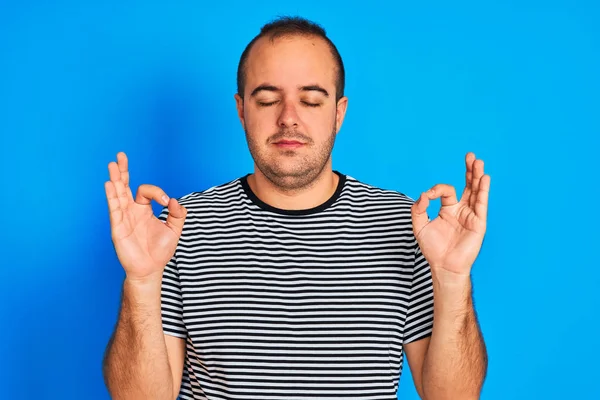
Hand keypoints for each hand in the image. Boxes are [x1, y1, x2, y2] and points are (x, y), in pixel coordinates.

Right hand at [104, 152, 186, 281]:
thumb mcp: (174, 229)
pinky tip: (110, 184)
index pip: (145, 191)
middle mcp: (131, 211)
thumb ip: (177, 214)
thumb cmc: (160, 251)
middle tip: (120, 155)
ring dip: (115, 179)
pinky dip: (112, 196)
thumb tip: (174, 200)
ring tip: (112, 164)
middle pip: (124, 186)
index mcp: (143, 209)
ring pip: (117, 194)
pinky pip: (114, 209)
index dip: (157, 192)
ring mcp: (123, 218)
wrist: (150, 269)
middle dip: (123, 171)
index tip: (166, 202)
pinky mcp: (118, 228)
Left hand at [411, 152, 489, 278]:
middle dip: (468, 171)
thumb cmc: (433, 249)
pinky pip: (481, 204)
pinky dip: (483, 191)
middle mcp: (461, 210)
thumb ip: (418, 209)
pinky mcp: (478, 223)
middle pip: (467, 186)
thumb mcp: (419, 226)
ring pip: (476, 192)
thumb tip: (423, 194)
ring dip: (477, 176)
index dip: (436, 190)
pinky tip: (484, 178)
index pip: (446, 191)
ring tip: (478, 162)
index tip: (427, 197)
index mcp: (448, 209)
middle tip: (470, 156)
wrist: (443, 266)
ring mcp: (471, 215)